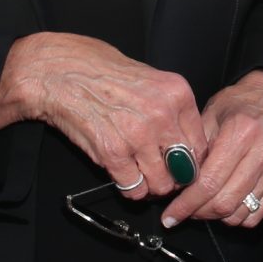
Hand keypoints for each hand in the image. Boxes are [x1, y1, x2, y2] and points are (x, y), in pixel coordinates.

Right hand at [0, 33, 204, 198]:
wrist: (60, 72)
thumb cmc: (101, 72)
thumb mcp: (151, 79)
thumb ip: (172, 110)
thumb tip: (185, 143)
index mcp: (177, 94)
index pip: (201, 144)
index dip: (191, 161)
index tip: (182, 165)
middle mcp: (162, 115)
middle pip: (186, 167)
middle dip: (174, 176)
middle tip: (162, 174)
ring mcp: (138, 135)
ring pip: (162, 184)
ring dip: (152, 186)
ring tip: (142, 176)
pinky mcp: (112, 152)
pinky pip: (134, 188)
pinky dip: (130, 189)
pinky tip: (124, 177)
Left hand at [166, 71, 262, 229]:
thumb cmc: (241, 103)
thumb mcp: (210, 115)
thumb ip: (195, 150)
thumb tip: (178, 184)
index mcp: (241, 132)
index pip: (209, 182)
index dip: (186, 204)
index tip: (170, 215)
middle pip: (225, 202)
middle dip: (198, 213)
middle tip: (183, 211)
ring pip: (240, 213)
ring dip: (216, 217)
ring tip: (203, 207)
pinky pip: (257, 214)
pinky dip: (237, 216)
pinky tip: (225, 205)